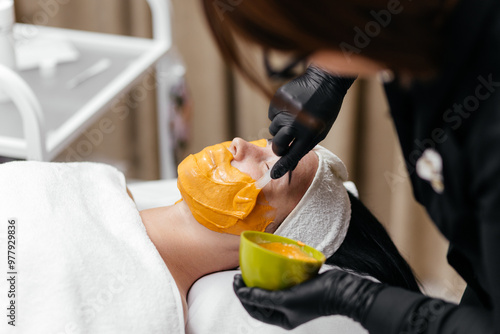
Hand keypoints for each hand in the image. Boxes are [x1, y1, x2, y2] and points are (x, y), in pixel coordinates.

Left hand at [233, 270, 383, 329]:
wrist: (341, 289)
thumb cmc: (315, 298)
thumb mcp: (285, 300)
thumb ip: (263, 298)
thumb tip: (243, 293)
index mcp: (281, 318)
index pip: (254, 310)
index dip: (242, 297)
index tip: (237, 282)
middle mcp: (285, 310)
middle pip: (259, 300)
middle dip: (248, 288)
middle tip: (239, 274)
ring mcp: (291, 298)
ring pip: (269, 290)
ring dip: (259, 281)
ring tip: (250, 269)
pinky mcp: (298, 286)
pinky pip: (280, 281)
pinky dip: (273, 275)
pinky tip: (268, 265)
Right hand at [269, 66, 354, 178]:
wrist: (324, 82)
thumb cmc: (325, 110)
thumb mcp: (320, 131)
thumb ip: (304, 146)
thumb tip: (290, 163)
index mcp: (309, 134)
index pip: (292, 156)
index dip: (282, 167)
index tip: (273, 175)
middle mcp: (295, 124)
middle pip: (277, 144)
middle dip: (279, 147)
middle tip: (284, 144)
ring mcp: (285, 111)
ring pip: (273, 128)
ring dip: (280, 128)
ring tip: (293, 118)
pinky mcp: (278, 100)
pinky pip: (272, 115)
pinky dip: (278, 114)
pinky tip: (290, 108)